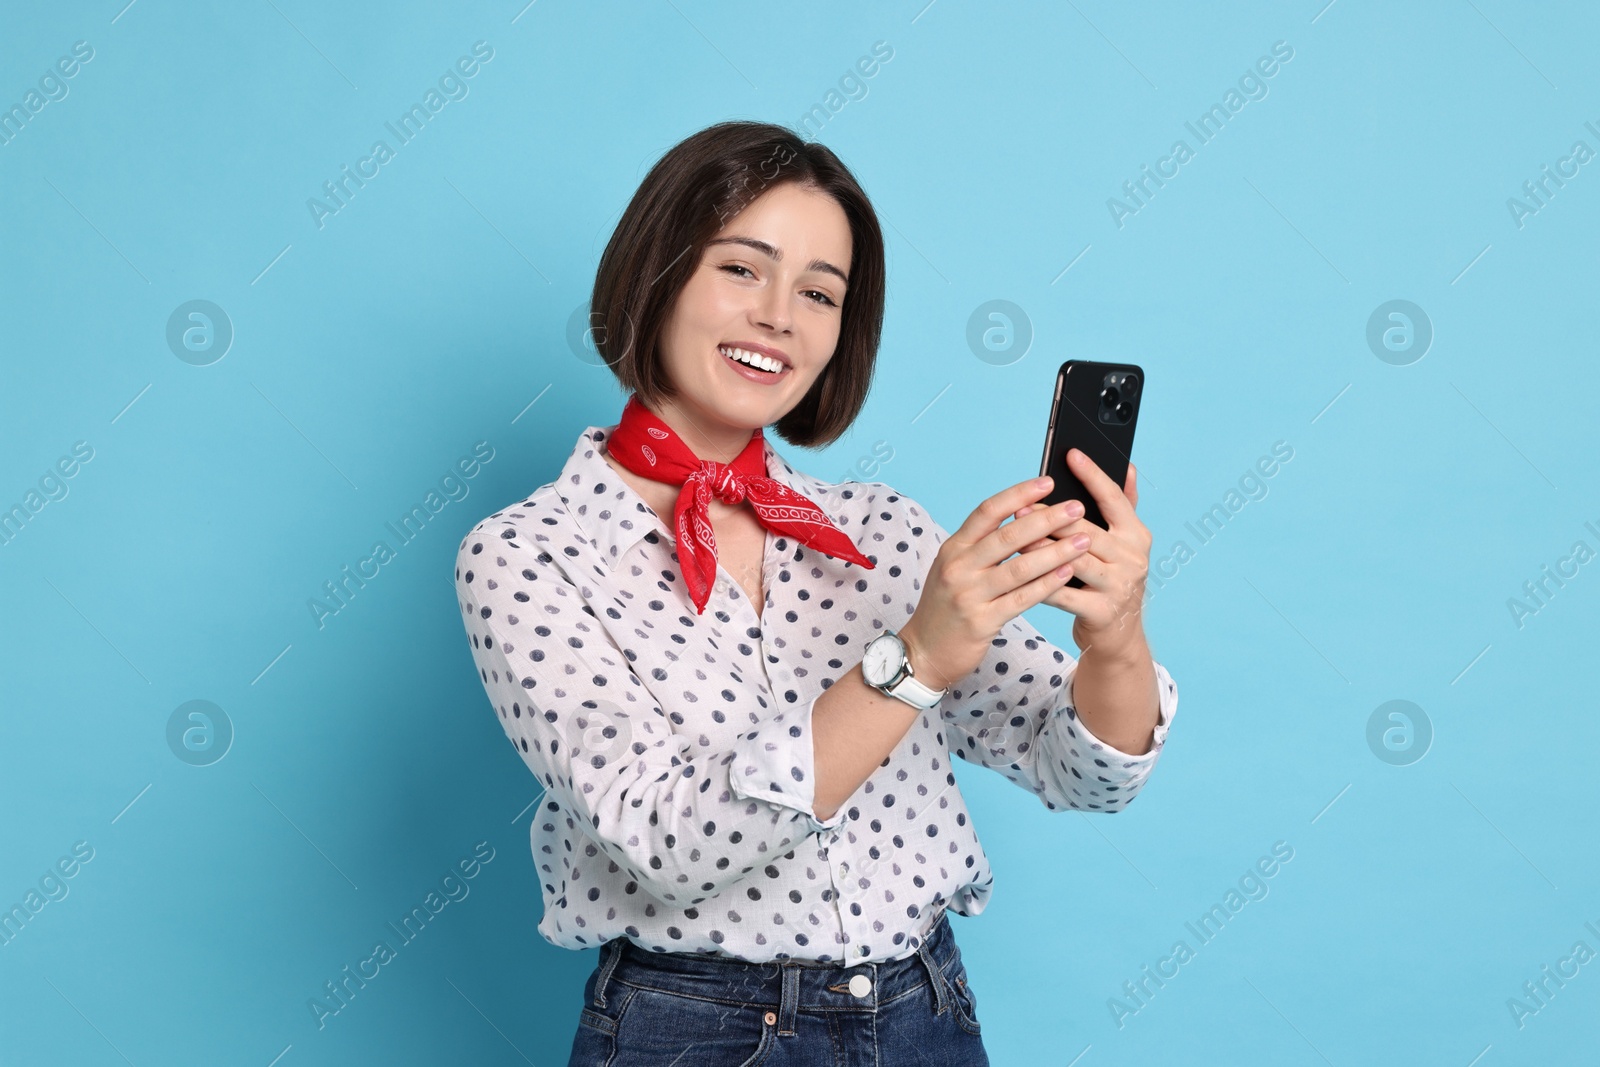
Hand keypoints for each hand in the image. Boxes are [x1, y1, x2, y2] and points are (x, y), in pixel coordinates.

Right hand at [899, 475, 1098, 691]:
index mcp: (953, 548)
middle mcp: (958, 567)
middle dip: (1047, 519)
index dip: (1019, 494)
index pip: (988, 511)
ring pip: (1020, 567)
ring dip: (1056, 552)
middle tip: (1076, 507)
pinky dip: (1047, 584)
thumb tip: (1026, 519)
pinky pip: (1021, 599)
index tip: (1048, 482)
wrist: (924, 651)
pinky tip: (1067, 574)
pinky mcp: (981, 621)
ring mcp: (968, 595)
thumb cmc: (946, 607)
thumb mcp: (953, 568)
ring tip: (1084, 540)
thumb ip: (981, 546)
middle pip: (1008, 536)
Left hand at [1009, 449, 1151, 655]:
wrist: (1118, 634)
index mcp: (1137, 535)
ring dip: (1041, 548)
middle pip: (1087, 530)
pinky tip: (1017, 572)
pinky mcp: (1101, 612)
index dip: (1092, 475)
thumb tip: (1127, 464)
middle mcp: (1133, 559)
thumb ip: (1123, 505)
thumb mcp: (1124, 543)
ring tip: (1015, 538)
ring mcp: (1119, 586)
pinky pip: (1063, 593)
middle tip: (1021, 506)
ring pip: (1073, 560)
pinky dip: (1039, 582)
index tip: (1071, 454)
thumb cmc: (1111, 578)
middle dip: (1052, 517)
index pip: (1114, 499)